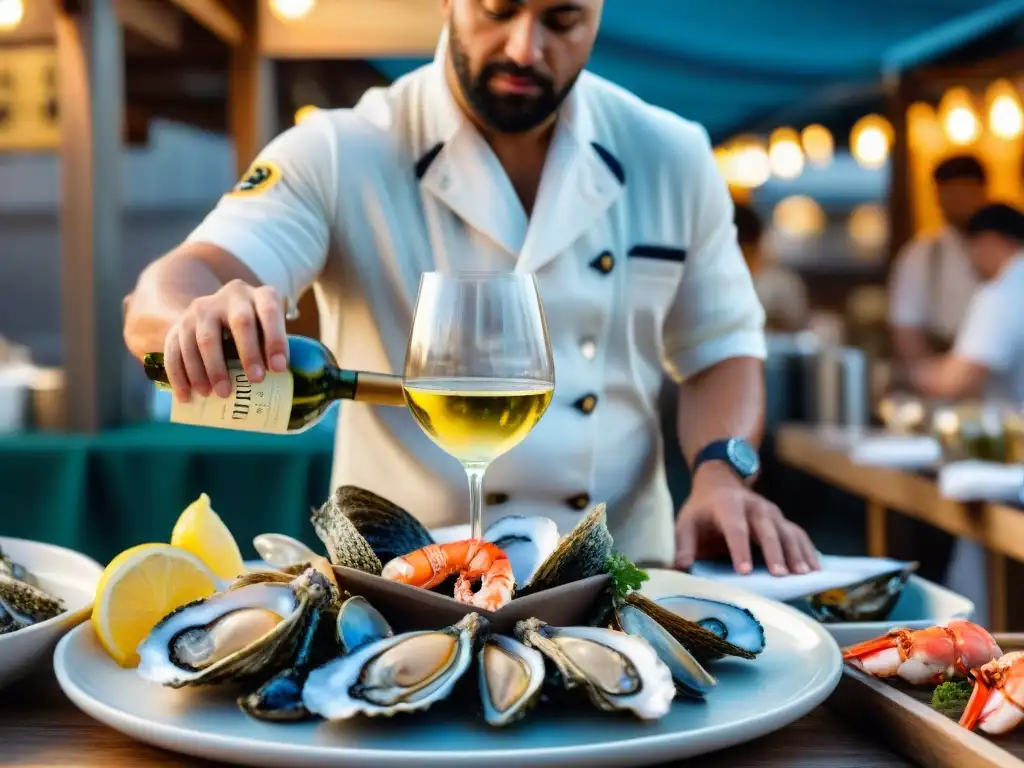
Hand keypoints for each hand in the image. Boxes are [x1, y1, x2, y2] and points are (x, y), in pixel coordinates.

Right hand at [162, 280, 288, 402]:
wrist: (213, 313)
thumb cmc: (253, 330)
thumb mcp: (267, 329)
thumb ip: (273, 347)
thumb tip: (281, 380)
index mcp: (258, 296)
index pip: (269, 311)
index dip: (275, 339)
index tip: (279, 368)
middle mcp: (230, 297)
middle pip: (240, 322)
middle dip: (249, 353)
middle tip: (256, 381)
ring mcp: (201, 309)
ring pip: (204, 338)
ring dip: (212, 370)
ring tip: (221, 394)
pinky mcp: (178, 325)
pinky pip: (175, 350)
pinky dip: (180, 376)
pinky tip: (187, 396)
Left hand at [674, 463, 819, 575]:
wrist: (720, 483)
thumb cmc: (702, 510)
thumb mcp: (686, 522)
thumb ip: (684, 544)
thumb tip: (681, 567)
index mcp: (727, 504)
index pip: (735, 527)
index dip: (739, 549)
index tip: (743, 571)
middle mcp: (754, 505)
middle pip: (766, 529)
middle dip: (774, 552)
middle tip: (780, 575)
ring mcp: (772, 512)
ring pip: (787, 531)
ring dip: (796, 553)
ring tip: (803, 575)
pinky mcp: (782, 520)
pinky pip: (798, 534)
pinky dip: (808, 550)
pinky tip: (815, 569)